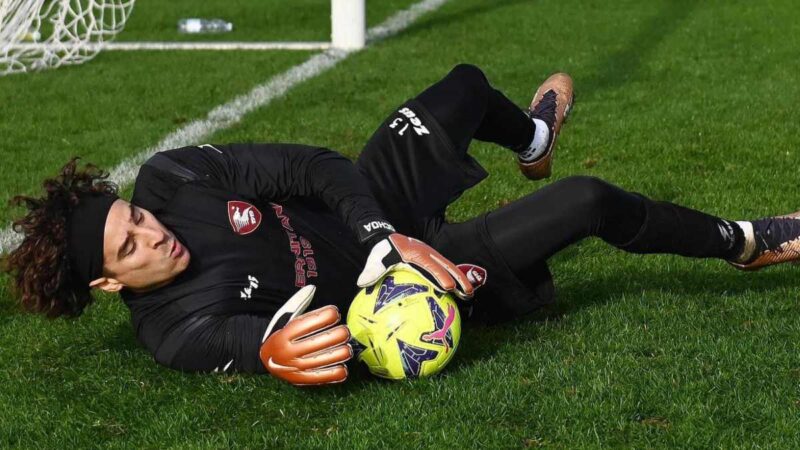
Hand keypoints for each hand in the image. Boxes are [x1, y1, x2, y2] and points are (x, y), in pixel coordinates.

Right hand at [259, 285, 351, 385]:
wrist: (264, 361)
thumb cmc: (280, 335)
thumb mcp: (284, 318)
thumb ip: (298, 303)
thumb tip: (313, 287)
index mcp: (284, 335)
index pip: (309, 323)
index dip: (327, 316)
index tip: (335, 313)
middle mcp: (289, 352)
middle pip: (322, 341)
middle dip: (339, 334)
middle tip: (344, 330)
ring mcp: (296, 368)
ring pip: (326, 359)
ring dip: (342, 352)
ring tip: (347, 347)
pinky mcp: (302, 380)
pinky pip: (323, 377)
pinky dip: (337, 372)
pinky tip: (344, 366)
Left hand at [356, 233, 474, 299]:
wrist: (388, 237)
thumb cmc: (382, 251)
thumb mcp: (375, 259)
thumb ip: (371, 271)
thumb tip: (361, 283)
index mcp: (414, 255)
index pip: (429, 267)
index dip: (439, 276)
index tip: (448, 287)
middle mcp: (426, 254)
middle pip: (445, 266)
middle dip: (458, 278)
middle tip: (468, 292)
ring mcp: (432, 255)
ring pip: (449, 267)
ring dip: (461, 279)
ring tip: (470, 294)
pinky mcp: (433, 259)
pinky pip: (445, 269)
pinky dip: (455, 278)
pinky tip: (460, 294)